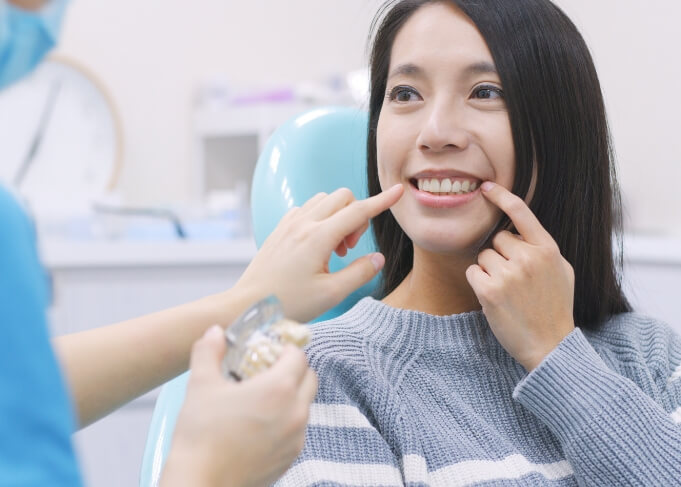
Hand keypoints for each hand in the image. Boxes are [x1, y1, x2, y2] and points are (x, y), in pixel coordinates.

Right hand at [161, 326, 316, 486]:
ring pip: (305, 405)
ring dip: (291, 396)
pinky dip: (286, 420)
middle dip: (293, 369)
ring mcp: (296, 438)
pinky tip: (259, 424)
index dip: (284, 349)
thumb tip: (214, 332)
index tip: (267, 351)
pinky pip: (297, 430)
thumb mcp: (200, 385)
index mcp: (279, 389)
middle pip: (309, 378)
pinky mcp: (291, 458)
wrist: (200, 485)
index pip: (298, 356)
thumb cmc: (201, 435)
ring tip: (260, 399)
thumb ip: (209, 351)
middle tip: (266, 371)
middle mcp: (295, 412)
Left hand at [236, 184, 403, 321]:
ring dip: (338, 216)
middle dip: (356, 217)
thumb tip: (378, 258)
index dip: (382, 201)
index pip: (359, 211)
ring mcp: (288, 224)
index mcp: (318, 237)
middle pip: (342, 198)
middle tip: (349, 249)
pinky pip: (307, 209)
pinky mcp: (279, 229)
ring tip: (333, 249)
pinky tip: (317, 246)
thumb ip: (359, 273)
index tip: (398, 192)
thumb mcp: (331, 294)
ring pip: (324, 200)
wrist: (247, 306)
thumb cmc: (288, 304)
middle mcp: (303, 224)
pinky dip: (320, 218)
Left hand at [465, 182, 574, 371]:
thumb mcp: (562, 271)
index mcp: (548, 249)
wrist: (550, 345)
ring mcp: (509, 274)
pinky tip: (494, 298)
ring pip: (483, 257)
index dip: (501, 196)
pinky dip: (479, 283)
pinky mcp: (490, 290)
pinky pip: (473, 272)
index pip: (521, 213)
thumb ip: (543, 248)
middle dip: (500, 256)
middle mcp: (529, 257)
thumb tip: (522, 231)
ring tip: (507, 292)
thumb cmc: (555, 308)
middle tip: (514, 280)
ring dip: (489, 271)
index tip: (486, 187)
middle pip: (497, 240)